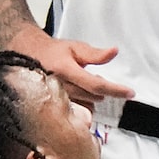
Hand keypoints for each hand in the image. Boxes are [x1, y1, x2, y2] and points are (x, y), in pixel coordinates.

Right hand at [7, 28, 133, 105]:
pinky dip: (84, 103)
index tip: (130, 93)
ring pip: (85, 104)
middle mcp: (59, 87)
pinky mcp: (53, 106)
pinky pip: (76, 111)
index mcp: (65, 70)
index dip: (115, 90)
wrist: (28, 56)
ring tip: (82, 82)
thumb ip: (95, 54)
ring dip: (92, 96)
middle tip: (94, 77)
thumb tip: (114, 52)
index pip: (96, 84)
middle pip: (93, 96)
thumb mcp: (75, 48)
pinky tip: (79, 93)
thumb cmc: (53, 52)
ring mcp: (54, 98)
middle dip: (101, 89)